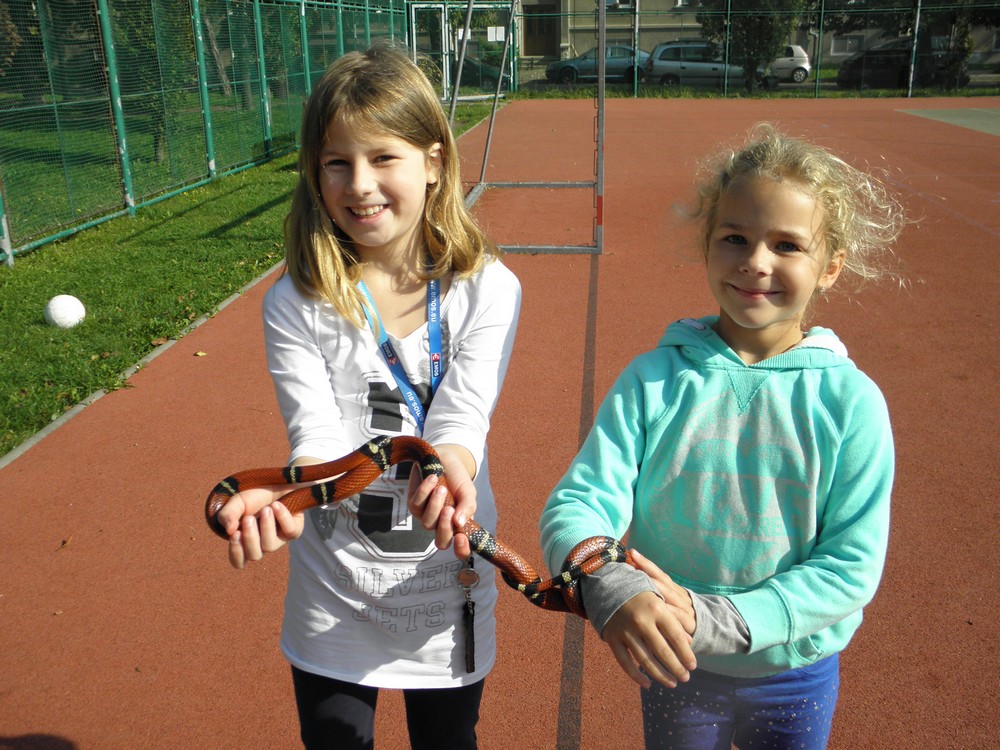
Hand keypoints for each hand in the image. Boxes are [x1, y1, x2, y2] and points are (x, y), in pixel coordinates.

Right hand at [216, 485, 305, 569]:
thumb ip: (228, 514)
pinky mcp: (294, 531)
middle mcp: (261, 544)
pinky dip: (282, 517)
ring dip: (266, 527)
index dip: (236, 553)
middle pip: (255, 556)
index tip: (235, 534)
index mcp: (244, 540)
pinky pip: (290, 532)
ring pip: (270, 546)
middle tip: (248, 518)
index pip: (238, 561)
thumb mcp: (237, 502)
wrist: (277, 480)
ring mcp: (278, 539)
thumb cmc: (254, 495)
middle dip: (250, 538)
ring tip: (266, 509)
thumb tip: (229, 530)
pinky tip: (277, 505)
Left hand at [408, 444, 476, 558]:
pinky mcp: (414, 504)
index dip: (461, 549)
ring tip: (442, 488)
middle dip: (444, 527)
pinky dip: (425, 491)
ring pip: (428, 523)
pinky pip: (416, 505)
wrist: (444, 458)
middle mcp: (442, 525)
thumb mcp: (468, 491)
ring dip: (435, 505)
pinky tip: (433, 478)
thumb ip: (468, 507)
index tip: (461, 537)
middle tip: (449, 509)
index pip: (461, 549)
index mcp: (459, 525)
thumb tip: (459, 524)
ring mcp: (427, 516)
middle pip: (441, 542)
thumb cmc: (458, 478)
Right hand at [601, 591, 697, 689]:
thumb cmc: (640, 592)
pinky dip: (636, 676)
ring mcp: (625, 630)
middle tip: (685, 678)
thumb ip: (674, 619)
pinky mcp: (612, 637)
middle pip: (662, 651)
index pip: (676, 636)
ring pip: (645, 660)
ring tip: (672, 683)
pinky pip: (625, 662)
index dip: (686, 654)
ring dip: (660, 675)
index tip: (693, 666)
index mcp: (656, 608)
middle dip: (676, 668)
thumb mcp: (660, 599)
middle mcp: (641, 620)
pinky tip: (647, 684)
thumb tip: (690, 643)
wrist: (608, 584)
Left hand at [630, 549, 695, 635]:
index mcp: (675, 590)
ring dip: (656, 589)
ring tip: (641, 583)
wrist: (707, 630)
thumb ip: (656, 592)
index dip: (646, 564)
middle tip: (633, 564)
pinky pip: (679, 617)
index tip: (633, 553)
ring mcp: (686, 609)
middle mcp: (681, 596)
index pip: (660, 574)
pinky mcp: (690, 624)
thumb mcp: (669, 604)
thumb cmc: (679, 618)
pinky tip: (657, 610)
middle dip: (648, 572)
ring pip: (671, 596)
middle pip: (664, 582)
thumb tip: (633, 576)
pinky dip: (669, 613)